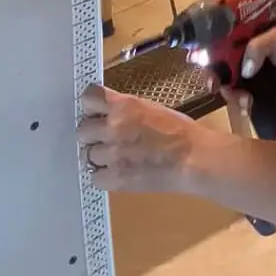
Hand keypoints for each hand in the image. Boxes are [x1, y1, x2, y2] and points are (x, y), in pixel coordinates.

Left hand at [77, 83, 197, 192]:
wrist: (193, 158)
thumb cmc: (179, 131)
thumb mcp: (150, 108)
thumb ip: (125, 110)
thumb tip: (106, 114)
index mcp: (124, 105)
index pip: (89, 97)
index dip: (91, 107)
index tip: (96, 113)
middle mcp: (114, 126)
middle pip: (82, 130)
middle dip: (92, 135)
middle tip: (106, 140)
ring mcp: (113, 153)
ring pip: (87, 154)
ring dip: (99, 157)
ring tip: (115, 159)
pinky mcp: (116, 178)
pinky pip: (94, 178)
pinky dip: (103, 177)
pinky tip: (117, 173)